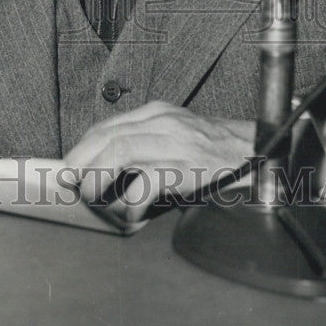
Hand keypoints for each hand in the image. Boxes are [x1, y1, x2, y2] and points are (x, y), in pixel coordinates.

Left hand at [65, 101, 254, 226]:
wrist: (258, 153)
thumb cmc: (214, 152)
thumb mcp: (176, 136)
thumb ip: (146, 144)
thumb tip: (107, 169)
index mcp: (156, 113)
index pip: (106, 126)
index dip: (81, 148)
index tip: (67, 169)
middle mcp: (162, 122)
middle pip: (106, 137)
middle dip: (80, 162)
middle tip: (71, 186)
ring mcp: (175, 143)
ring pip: (119, 152)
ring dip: (98, 179)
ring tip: (94, 199)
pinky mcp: (187, 167)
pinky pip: (147, 182)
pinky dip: (131, 201)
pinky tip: (131, 213)